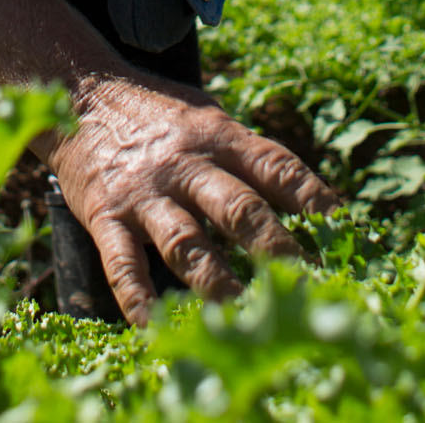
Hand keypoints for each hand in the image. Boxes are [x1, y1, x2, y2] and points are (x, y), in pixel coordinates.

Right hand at [43, 73, 338, 325]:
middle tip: (308, 284)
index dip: (310, 195)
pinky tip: (155, 329)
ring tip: (243, 315)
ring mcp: (145, 194)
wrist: (81, 96)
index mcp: (219, 137)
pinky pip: (124, 264)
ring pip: (187, 243)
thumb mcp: (208, 119)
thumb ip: (248, 157)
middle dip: (276, 248)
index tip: (343, 226)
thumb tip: (307, 202)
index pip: (274, 166)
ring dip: (216, 281)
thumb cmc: (159, 116)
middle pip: (238, 209)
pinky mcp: (106, 217)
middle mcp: (185, 165)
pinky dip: (139, 299)